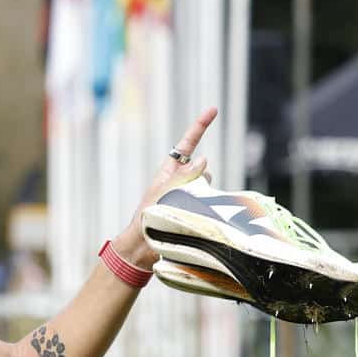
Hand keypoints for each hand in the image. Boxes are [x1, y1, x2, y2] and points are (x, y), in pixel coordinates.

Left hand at [118, 107, 216, 268]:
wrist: (144, 246)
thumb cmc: (147, 217)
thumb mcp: (161, 191)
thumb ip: (183, 175)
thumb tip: (204, 159)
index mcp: (169, 172)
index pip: (187, 145)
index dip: (200, 127)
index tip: (213, 110)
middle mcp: (183, 180)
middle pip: (203, 169)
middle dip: (197, 178)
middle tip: (177, 198)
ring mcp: (192, 195)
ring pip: (209, 186)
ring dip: (200, 194)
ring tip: (180, 211)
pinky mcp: (198, 209)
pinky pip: (212, 201)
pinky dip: (209, 205)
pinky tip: (196, 216)